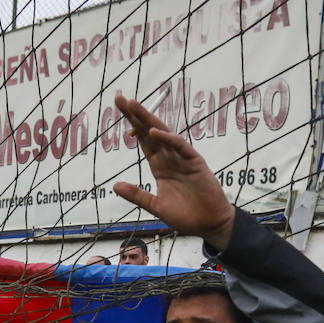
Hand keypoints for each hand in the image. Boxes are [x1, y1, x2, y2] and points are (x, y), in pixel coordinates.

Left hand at [111, 93, 235, 248]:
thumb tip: (115, 186)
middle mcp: (169, 158)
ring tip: (133, 105)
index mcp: (159, 166)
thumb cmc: (185, 216)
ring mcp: (182, 158)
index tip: (119, 107)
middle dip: (135, 114)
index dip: (130, 124)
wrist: (209, 224)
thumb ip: (137, 195)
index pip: (142, 139)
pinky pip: (181, 146)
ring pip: (163, 133)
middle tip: (120, 98)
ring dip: (148, 119)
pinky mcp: (195, 163)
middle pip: (149, 131)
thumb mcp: (156, 206)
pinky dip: (168, 138)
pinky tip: (154, 131)